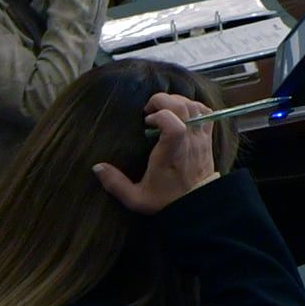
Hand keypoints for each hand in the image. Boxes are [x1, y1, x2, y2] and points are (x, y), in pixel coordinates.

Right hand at [93, 92, 216, 212]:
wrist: (197, 205)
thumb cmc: (165, 200)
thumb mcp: (136, 198)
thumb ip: (115, 183)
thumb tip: (97, 167)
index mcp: (171, 154)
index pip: (175, 126)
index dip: (161, 115)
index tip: (146, 120)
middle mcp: (189, 142)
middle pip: (183, 107)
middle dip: (163, 100)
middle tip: (149, 110)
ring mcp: (201, 137)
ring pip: (195, 106)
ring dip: (177, 101)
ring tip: (162, 109)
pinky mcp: (207, 137)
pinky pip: (206, 112)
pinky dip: (193, 106)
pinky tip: (180, 112)